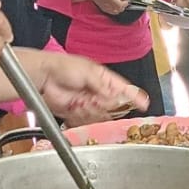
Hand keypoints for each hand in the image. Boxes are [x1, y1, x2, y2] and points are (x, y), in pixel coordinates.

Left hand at [32, 52, 148, 120]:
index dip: (135, 97)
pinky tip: (73, 106)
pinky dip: (80, 116)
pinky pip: (86, 121)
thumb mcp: (88, 71)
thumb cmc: (64, 66)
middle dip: (105, 106)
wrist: (44, 77)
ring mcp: (88, 104)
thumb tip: (115, 97)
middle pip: (113, 107)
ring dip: (90, 110)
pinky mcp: (77, 114)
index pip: (124, 90)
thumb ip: (103, 86)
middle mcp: (98, 93)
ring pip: (100, 116)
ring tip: (79, 100)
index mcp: (104, 80)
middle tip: (94, 99)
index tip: (144, 104)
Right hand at [75, 0, 129, 15]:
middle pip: (119, 10)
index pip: (120, 5)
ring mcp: (105, 7)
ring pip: (116, 12)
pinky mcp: (104, 9)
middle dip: (123, 5)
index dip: (125, 3)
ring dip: (119, 7)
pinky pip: (112, 12)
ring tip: (118, 0)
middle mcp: (107, 4)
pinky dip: (115, 9)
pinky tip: (114, 3)